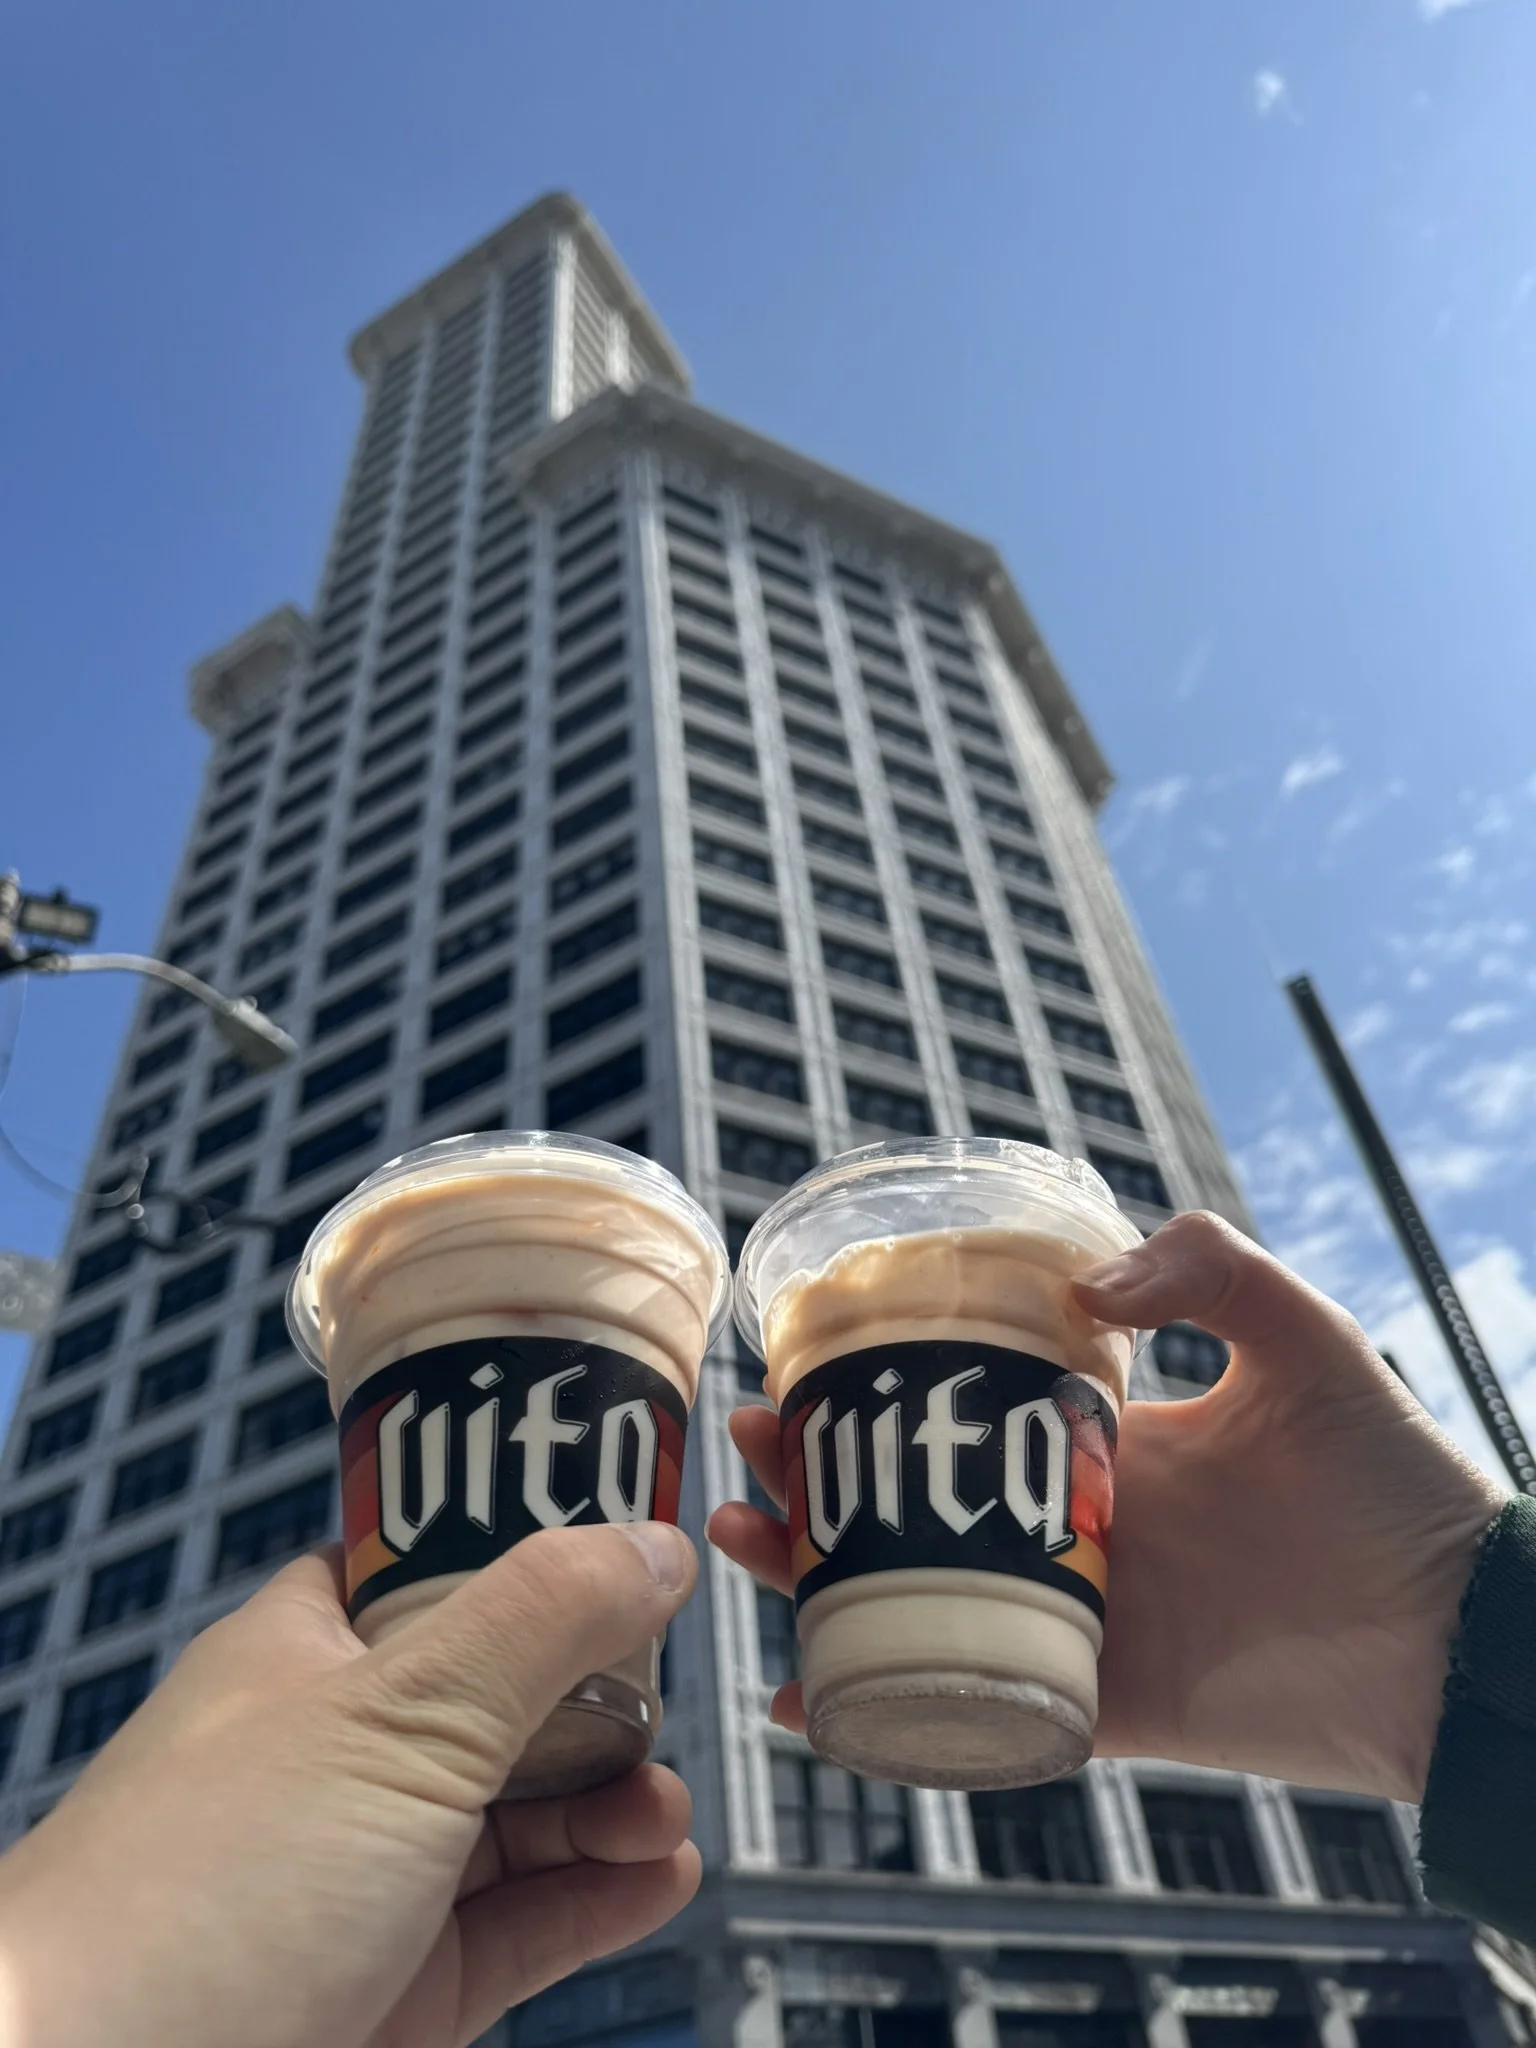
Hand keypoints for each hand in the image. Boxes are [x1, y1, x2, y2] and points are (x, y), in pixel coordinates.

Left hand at [0, 1523, 700, 2047]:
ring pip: (522, 1816)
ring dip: (610, 1801)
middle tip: (664, 1695)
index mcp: (309, 1656)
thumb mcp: (400, 1712)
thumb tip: (657, 1542)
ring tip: (664, 1808)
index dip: (528, 1548)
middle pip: (499, 1697)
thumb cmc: (204, 1889)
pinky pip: (525, 1925)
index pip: (429, 1567)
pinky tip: (661, 1874)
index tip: (627, 1541)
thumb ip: (540, 1620)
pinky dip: (598, 1896)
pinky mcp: (401, 1989)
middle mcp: (339, 1758)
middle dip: (596, 1695)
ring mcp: (369, 1878)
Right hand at [708, 1211, 1503, 1802]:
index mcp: (1107, 1443)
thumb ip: (1211, 1269)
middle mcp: (1075, 1529)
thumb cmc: (1397, 1480)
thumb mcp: (1308, 1339)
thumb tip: (1089, 1281)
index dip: (881, 1389)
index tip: (806, 1361)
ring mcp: (1080, 1620)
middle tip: (746, 1452)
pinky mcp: (1099, 1706)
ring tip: (746, 1544)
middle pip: (914, 1505)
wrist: (1463, 1634)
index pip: (965, 1408)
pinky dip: (883, 1717)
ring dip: (820, 1582)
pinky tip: (806, 1698)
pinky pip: (971, 1716)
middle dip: (818, 1480)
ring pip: (917, 1603)